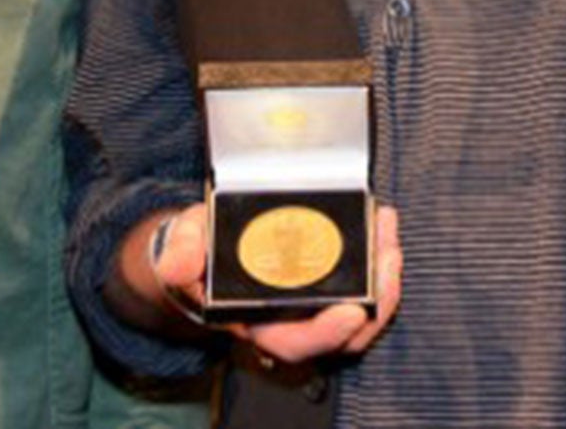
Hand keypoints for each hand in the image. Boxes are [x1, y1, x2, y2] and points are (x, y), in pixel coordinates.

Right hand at [141, 202, 402, 363]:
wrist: (205, 244)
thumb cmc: (197, 251)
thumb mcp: (182, 246)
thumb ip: (179, 253)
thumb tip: (176, 265)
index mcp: (255, 322)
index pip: (295, 342)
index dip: (326, 334)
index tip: (353, 312)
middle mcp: (291, 320)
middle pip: (344, 331)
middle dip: (375, 300)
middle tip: (388, 257)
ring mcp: (313, 302)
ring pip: (361, 309)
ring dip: (383, 277)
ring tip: (389, 232)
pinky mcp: (328, 279)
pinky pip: (362, 282)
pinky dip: (377, 257)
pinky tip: (382, 222)